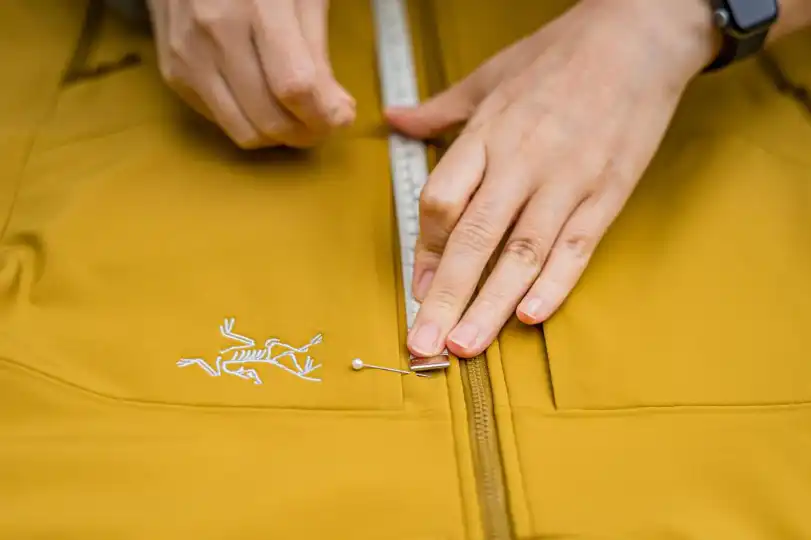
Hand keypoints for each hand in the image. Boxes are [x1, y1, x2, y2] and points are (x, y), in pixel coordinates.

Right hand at [147, 0, 354, 147]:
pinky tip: (263, 99)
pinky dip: (250, 121)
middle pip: (269, 118)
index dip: (324, 114)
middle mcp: (215, 34)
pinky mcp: (173, 72)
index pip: (294, 85)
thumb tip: (335, 111)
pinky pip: (221, 121)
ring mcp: (188, 56)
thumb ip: (317, 52)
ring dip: (279, 136)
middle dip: (308, 132)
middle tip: (325, 123)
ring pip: (244, 132)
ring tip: (298, 117)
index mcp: (256, 5)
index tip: (342, 117)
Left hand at [386, 0, 716, 358]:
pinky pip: (577, 246)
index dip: (425, 250)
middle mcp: (522, 162)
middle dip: (445, 298)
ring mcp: (567, 181)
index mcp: (488, 134)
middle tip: (422, 345)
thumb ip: (440, 109)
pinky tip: (529, 317)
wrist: (639, 34)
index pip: (442, 202)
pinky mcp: (607, 193)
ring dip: (490, 306)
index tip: (416, 289)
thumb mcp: (491, 75)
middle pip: (474, 239)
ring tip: (465, 346)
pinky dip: (554, 284)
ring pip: (522, 253)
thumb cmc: (560, 54)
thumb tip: (394, 117)